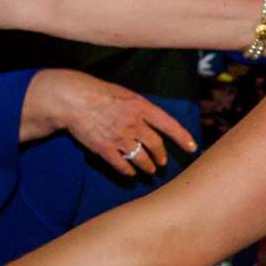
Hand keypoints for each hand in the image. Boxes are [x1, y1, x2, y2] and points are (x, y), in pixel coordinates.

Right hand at [32, 68, 197, 177]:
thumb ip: (140, 108)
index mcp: (141, 107)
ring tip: (150, 170)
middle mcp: (133, 124)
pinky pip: (121, 165)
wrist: (74, 99)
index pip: (168, 124)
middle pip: (155, 145)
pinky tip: (130, 173)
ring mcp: (119, 137)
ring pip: (141, 158)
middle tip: (162, 162)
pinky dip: (128, 171)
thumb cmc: (99, 93)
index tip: (192, 147)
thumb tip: (152, 121)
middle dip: (161, 156)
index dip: (182, 137)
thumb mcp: (125, 94)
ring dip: (147, 166)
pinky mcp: (104, 148)